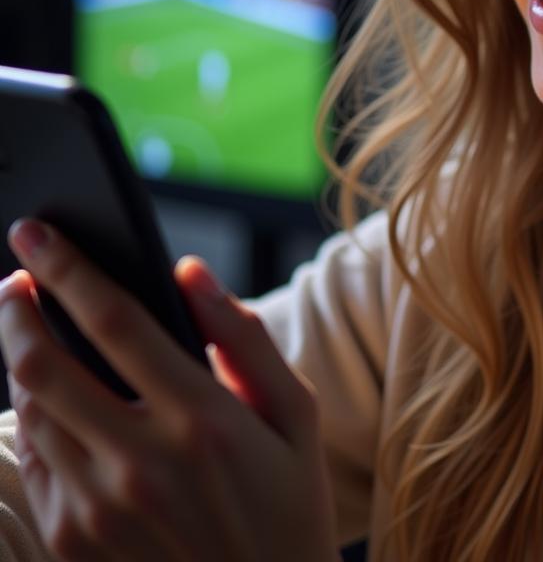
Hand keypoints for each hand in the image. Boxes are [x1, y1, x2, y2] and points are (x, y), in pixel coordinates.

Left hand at [0, 218, 337, 561]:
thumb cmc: (287, 503)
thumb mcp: (295, 414)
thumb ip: (244, 338)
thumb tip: (189, 272)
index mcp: (203, 420)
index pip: (115, 323)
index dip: (68, 269)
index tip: (36, 232)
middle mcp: (139, 465)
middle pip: (43, 364)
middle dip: (15, 308)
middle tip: (15, 278)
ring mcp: (97, 511)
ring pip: (29, 411)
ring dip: (20, 359)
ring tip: (36, 334)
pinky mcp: (72, 543)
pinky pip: (33, 461)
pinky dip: (33, 416)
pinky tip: (56, 400)